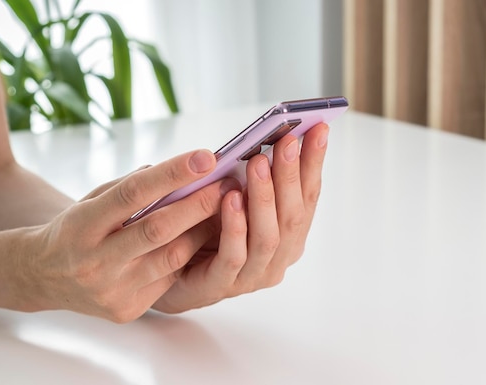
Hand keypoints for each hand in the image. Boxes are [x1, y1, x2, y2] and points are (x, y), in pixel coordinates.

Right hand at [16, 150, 237, 321]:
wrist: (42, 276)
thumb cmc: (75, 229)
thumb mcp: (92, 201)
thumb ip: (130, 188)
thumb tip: (182, 171)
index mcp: (83, 225)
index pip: (132, 194)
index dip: (172, 174)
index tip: (205, 158)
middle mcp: (94, 261)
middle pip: (157, 229)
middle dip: (198, 205)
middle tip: (227, 185)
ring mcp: (111, 289)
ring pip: (170, 258)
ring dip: (202, 232)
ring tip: (223, 212)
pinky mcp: (125, 310)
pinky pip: (167, 280)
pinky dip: (187, 258)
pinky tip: (199, 241)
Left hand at [152, 123, 329, 312]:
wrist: (167, 271)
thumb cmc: (204, 230)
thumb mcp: (234, 198)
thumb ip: (254, 180)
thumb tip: (272, 136)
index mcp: (289, 236)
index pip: (308, 197)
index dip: (314, 163)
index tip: (318, 128)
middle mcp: (278, 257)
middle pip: (293, 215)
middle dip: (291, 176)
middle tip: (287, 141)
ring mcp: (253, 275)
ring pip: (268, 236)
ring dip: (265, 197)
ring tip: (258, 163)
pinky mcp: (221, 285)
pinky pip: (234, 255)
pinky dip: (235, 225)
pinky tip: (230, 198)